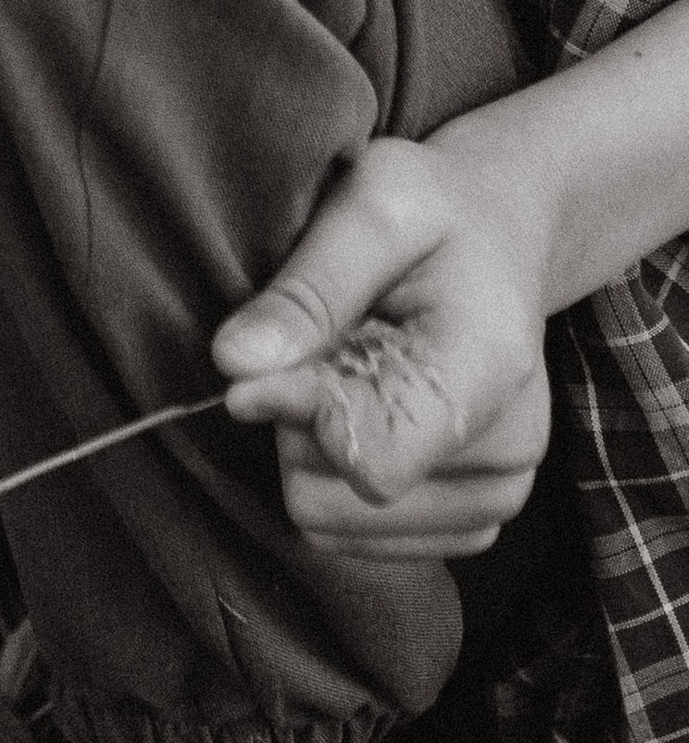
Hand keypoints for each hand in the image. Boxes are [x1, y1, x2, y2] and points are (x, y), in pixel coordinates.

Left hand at [213, 132, 554, 560]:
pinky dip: (334, 475)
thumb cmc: (434, 209)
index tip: (266, 353)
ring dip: (311, 447)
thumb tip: (233, 365)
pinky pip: (352, 539)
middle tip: (326, 344)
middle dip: (296, 419)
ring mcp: (495, 497)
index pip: (367, 456)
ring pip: (331, 522)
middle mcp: (509, 453)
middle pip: (332, 495)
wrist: (502, 238)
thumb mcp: (374, 203)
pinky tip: (362, 406)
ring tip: (348, 370)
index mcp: (488, 369)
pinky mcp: (470, 521)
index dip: (293, 408)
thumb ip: (307, 289)